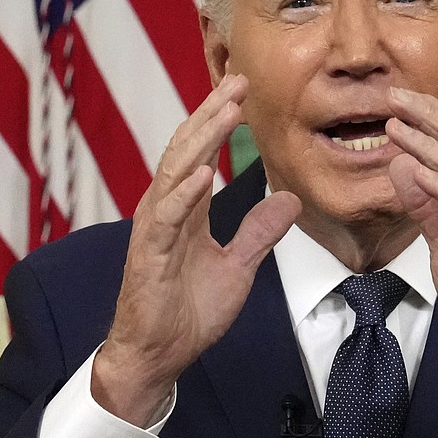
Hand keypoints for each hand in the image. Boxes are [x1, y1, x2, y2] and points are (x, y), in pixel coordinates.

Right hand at [93, 75, 301, 424]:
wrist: (158, 356)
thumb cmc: (188, 312)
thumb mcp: (238, 266)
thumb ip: (259, 232)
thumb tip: (289, 199)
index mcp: (185, 211)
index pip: (201, 154)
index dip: (219, 121)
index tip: (243, 91)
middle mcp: (166, 211)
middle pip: (187, 151)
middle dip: (212, 114)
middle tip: (238, 81)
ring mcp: (154, 231)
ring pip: (176, 173)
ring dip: (201, 140)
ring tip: (225, 109)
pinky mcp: (148, 256)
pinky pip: (166, 219)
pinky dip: (185, 194)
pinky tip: (204, 173)